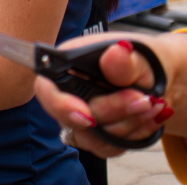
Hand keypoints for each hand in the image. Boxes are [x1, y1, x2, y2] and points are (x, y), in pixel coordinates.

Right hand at [34, 37, 171, 157]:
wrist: (154, 78)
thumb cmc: (137, 60)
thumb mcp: (137, 56)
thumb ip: (125, 59)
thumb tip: (117, 52)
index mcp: (66, 63)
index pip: (46, 87)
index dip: (60, 104)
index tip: (88, 115)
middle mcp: (67, 92)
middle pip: (74, 118)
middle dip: (114, 112)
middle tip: (143, 100)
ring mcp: (79, 117)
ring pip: (93, 138)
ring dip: (128, 124)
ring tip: (151, 104)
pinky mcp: (94, 136)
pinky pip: (108, 148)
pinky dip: (133, 135)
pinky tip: (146, 117)